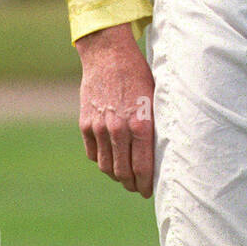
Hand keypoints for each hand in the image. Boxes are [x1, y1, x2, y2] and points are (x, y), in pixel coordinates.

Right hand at [75, 22, 154, 195]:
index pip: (143, 168)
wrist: (108, 54)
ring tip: (124, 177)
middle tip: (138, 187)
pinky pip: (93, 153)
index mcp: (141, 124)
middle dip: (132, 184)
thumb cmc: (138, 74)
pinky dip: (102, 160)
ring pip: (107, 166)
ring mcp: (100, 128)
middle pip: (124, 172)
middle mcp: (119, 129)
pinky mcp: (85, 124)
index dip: (146, 184)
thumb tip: (160, 152)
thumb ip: (154, 125)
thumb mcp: (154, 98)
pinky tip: (111, 159)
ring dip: (116, 175)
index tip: (149, 191)